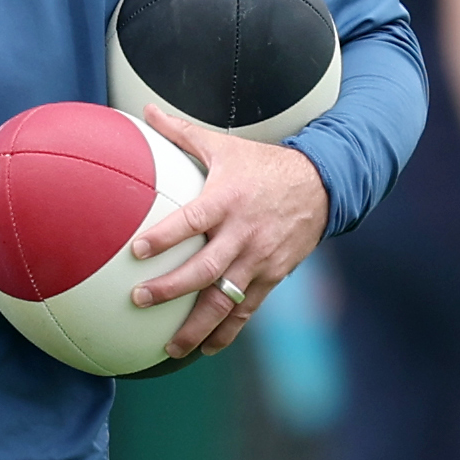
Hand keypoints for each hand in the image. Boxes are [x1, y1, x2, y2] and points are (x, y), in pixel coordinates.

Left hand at [123, 103, 332, 359]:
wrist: (322, 184)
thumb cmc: (263, 165)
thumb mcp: (224, 146)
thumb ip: (181, 133)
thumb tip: (144, 110)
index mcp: (227, 200)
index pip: (192, 221)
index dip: (166, 236)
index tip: (137, 250)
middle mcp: (243, 234)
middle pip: (205, 269)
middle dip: (171, 288)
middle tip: (140, 299)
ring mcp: (260, 259)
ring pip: (226, 299)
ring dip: (198, 326)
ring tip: (170, 347)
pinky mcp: (273, 276)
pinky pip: (247, 309)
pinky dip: (227, 332)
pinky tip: (205, 349)